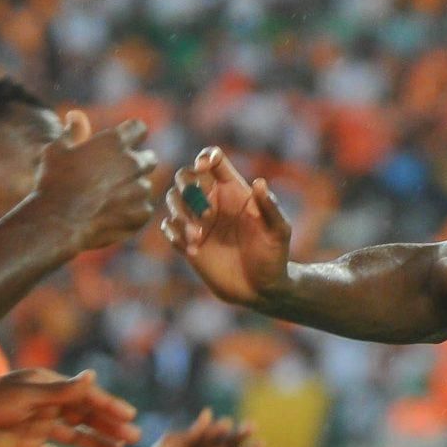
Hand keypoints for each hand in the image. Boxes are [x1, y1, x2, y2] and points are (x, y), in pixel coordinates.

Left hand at [0, 369, 141, 446]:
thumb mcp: (28, 395)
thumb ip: (62, 392)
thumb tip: (94, 376)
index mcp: (47, 386)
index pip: (85, 396)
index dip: (109, 406)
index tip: (130, 416)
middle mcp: (45, 405)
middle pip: (84, 416)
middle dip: (109, 425)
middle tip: (134, 436)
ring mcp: (36, 426)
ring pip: (73, 436)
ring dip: (95, 442)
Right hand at [30, 119, 160, 253]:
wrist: (59, 222)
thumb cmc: (53, 183)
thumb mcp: (56, 151)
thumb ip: (71, 132)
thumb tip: (75, 116)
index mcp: (114, 143)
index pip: (138, 128)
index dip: (132, 134)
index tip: (126, 142)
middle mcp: (132, 163)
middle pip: (149, 159)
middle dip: (138, 164)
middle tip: (118, 175)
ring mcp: (140, 189)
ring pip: (145, 186)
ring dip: (133, 190)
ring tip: (108, 199)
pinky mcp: (142, 212)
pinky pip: (144, 208)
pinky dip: (132, 211)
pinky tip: (112, 215)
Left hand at [138, 408, 263, 446]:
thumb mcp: (172, 443)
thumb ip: (191, 432)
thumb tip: (208, 413)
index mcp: (202, 438)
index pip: (216, 430)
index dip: (221, 427)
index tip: (225, 425)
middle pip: (231, 441)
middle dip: (242, 433)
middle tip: (252, 426)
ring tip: (260, 445)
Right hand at [161, 148, 292, 308]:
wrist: (261, 289)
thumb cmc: (274, 256)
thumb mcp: (278, 231)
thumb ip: (270, 208)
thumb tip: (260, 182)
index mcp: (234, 191)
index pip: (214, 162)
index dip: (206, 157)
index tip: (205, 167)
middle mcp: (213, 201)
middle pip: (185, 176)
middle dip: (188, 188)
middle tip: (207, 215)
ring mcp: (198, 221)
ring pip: (172, 199)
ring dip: (180, 214)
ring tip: (198, 237)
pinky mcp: (187, 241)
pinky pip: (168, 227)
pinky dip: (174, 233)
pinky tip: (192, 249)